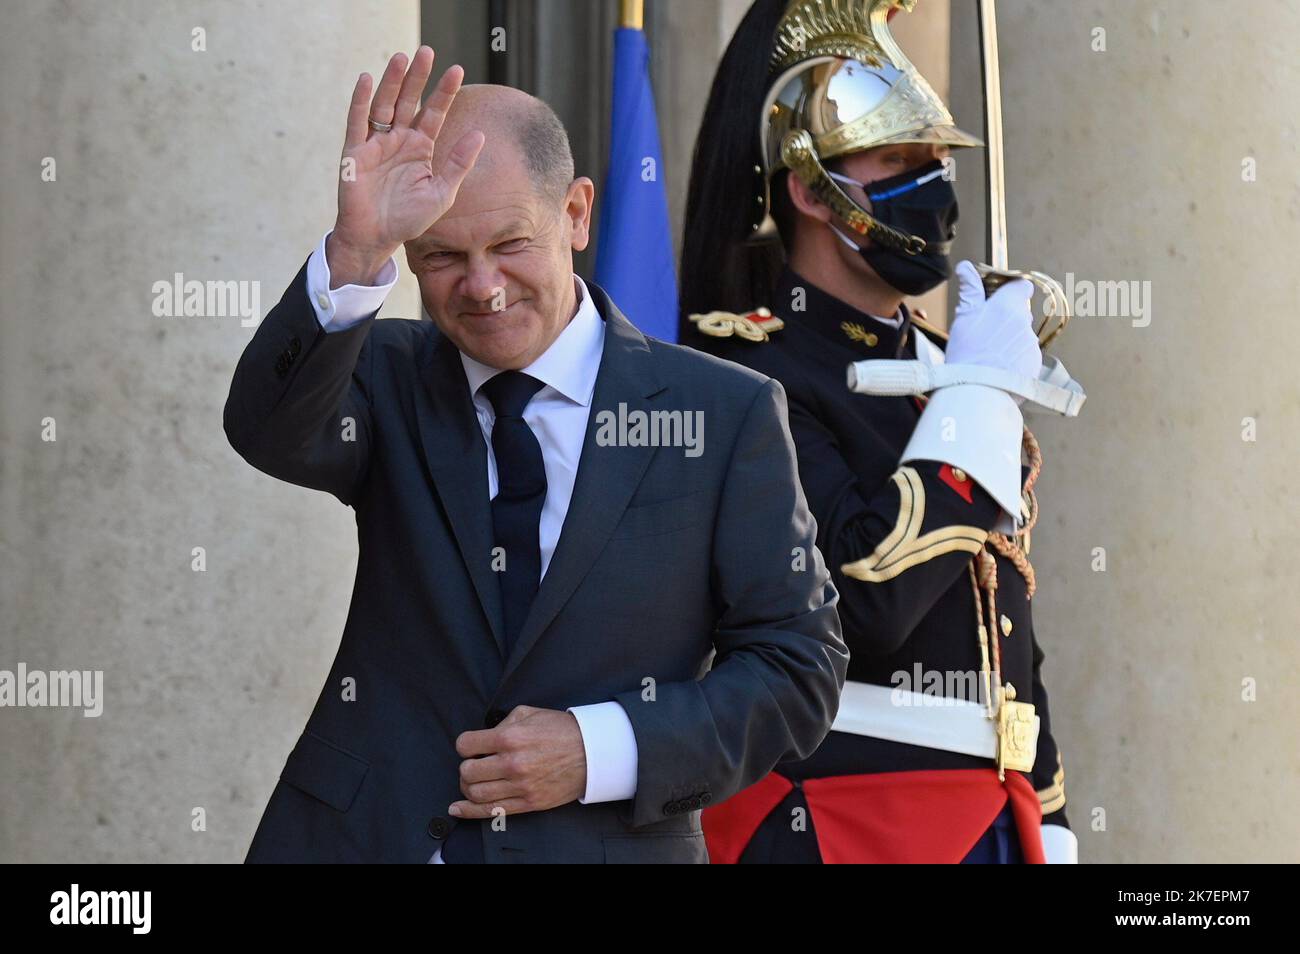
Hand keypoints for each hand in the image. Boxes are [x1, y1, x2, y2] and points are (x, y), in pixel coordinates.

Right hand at [327, 46, 484, 286]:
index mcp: (420, 148)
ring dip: (392, 81)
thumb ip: (458, 164)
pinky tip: (368, 79)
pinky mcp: (355, 151)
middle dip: (418, 77)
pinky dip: (361, 100)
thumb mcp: (441, 193)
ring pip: (385, 105)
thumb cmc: (409, 218)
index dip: (444, 93)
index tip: (456, 70)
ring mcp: (376, 143)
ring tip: (401, 58)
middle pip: (409, 101)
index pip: (434, 114)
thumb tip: (480, 133)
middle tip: (427, 51)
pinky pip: (357, 121)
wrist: (377, 238)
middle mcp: (399, 140)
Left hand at [449, 705, 587, 819]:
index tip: (471, 747)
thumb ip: (502, 722)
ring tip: (475, 781)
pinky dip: (468, 811)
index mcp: (510, 737)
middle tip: (475, 764)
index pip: (466, 745)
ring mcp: (520, 785)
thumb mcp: (529, 713)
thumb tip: (485, 738)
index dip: (465, 745)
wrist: (591, 752)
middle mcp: (512, 763)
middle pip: (467, 772)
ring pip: (476, 793)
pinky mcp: (528, 802)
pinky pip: (491, 811)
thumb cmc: (560, 730)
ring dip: (468, 787)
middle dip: (466, 767)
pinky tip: (457, 809)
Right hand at [944, 261, 1042, 399]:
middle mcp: (1024, 322)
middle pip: (1020, 313)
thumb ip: (970, 290)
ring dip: (1010, 341)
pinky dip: (1015, 360)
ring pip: (1022, 335)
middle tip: (985, 335)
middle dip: (1007, 319)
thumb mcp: (963, 318)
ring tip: (990, 356)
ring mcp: (1031, 343)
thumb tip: (965, 267)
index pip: (1022, 286)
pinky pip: (1026, 355)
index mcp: (1008, 305)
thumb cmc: (966, 352)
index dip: (1011, 291)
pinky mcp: (1034, 363)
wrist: (976, 390)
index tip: (999, 300)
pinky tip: (999, 369)